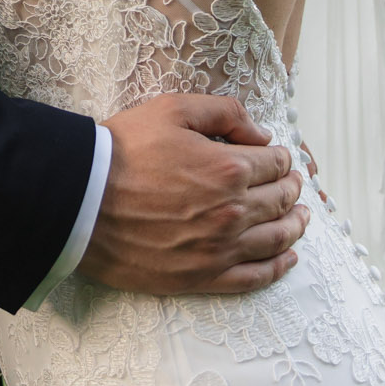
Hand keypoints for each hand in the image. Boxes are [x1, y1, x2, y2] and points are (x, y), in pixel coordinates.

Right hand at [80, 93, 308, 295]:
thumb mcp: (172, 108)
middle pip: (280, 201)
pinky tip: (288, 259)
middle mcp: (233, 211)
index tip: (283, 157)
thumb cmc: (123, 151)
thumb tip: (260, 134)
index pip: (274, 164)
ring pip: (276, 239)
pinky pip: (255, 277)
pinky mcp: (203, 277)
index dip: (283, 158)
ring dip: (295, 226)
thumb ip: (223, 112)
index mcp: (229, 169)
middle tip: (296, 185)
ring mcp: (221, 249)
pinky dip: (278, 267)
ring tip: (302, 218)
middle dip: (293, 189)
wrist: (83, 201)